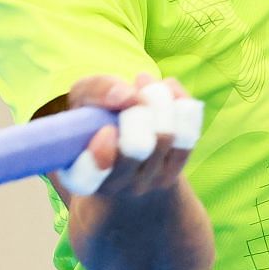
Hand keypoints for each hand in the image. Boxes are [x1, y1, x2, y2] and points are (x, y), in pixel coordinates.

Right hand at [49, 72, 194, 202]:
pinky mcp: (176, 170)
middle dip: (137, 110)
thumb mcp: (83, 99)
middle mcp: (115, 186)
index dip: (99, 155)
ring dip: (158, 99)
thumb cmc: (97, 117)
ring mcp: (148, 182)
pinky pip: (188, 132)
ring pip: (165, 136)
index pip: (86, 177)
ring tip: (145, 83)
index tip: (107, 129)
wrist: (126, 144)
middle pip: (136, 148)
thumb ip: (95, 90)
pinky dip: (178, 102)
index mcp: (80, 174)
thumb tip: (128, 95)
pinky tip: (166, 90)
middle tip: (131, 95)